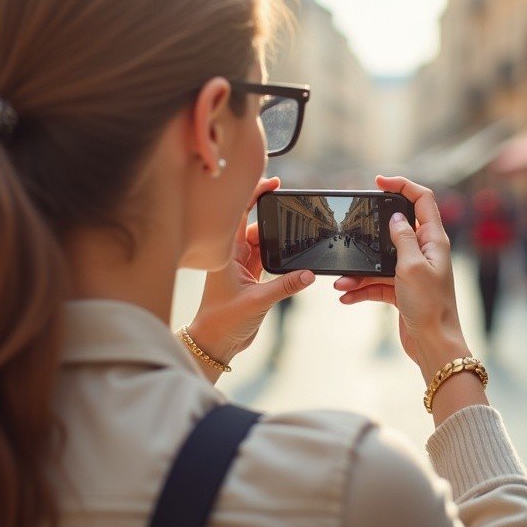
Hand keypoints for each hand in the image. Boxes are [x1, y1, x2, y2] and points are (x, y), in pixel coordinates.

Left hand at [190, 177, 313, 366]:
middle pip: (256, 226)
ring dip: (279, 240)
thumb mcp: (257, 302)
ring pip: (264, 242)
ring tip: (298, 237)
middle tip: (296, 212)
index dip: (255, 195)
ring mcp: (243, 265)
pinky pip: (269, 258)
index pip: (238, 214)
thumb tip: (310, 273)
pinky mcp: (251, 277)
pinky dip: (281, 256)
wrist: (216, 343)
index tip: (273, 183)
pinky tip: (294, 256)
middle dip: (275, 219)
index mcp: (226, 253)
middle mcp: (233, 255)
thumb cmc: (223, 321)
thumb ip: (285, 286)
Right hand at [334, 176, 470, 381]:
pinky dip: (361, 289)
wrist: (434, 345)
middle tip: (351, 229)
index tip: (379, 181)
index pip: (422, 200)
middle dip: (370, 233)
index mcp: (433, 240)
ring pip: (379, 261)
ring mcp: (412, 272)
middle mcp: (424, 252)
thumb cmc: (430, 306)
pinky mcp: (402, 290)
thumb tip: (396, 218)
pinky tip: (346, 296)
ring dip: (359, 271)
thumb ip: (402, 239)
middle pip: (395, 229)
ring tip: (341, 281)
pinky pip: (377, 283)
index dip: (402, 185)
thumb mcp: (412, 267)